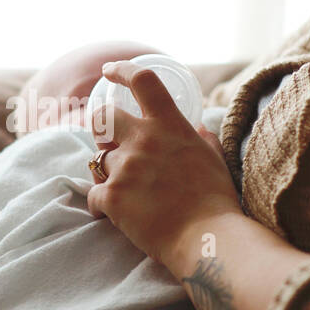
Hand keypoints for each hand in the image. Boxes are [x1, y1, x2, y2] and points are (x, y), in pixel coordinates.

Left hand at [86, 61, 240, 267]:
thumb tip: (198, 129)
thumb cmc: (216, 202)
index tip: (109, 72)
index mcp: (169, 125)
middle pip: (101, 118)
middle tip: (108, 145)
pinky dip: (101, 207)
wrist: (208, 239)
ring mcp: (125, 167)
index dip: (121, 70)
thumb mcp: (214, 159)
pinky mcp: (111, 196)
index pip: (142, 81)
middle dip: (99, 129)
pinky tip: (116, 218)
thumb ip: (202, 139)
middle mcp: (144, 139)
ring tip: (130, 197)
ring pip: (99, 163)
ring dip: (108, 176)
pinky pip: (93, 197)